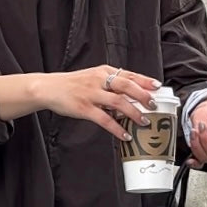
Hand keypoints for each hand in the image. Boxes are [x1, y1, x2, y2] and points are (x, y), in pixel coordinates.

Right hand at [32, 66, 161, 141]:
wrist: (48, 88)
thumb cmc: (72, 84)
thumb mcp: (92, 77)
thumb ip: (110, 84)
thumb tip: (130, 95)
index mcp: (103, 71)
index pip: (128, 74)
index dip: (145, 80)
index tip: (158, 86)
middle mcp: (99, 80)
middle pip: (126, 86)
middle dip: (143, 96)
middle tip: (153, 105)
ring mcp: (91, 94)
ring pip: (118, 102)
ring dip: (133, 112)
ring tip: (144, 121)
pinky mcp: (83, 108)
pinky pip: (104, 119)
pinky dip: (116, 128)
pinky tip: (124, 135)